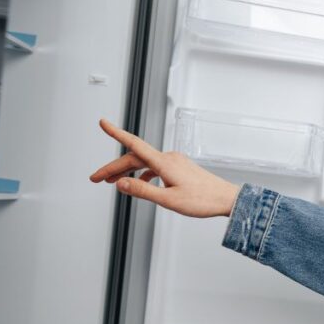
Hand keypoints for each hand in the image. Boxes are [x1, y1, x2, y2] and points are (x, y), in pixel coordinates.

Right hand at [89, 119, 239, 217]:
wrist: (226, 199)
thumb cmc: (202, 200)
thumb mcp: (168, 200)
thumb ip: (143, 190)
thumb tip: (121, 183)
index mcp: (164, 163)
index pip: (134, 144)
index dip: (116, 133)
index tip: (103, 123)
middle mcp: (168, 158)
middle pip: (134, 157)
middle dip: (113, 167)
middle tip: (96, 178)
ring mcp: (174, 162)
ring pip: (144, 162)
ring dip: (127, 171)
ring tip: (112, 182)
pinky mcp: (179, 168)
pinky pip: (155, 167)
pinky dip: (143, 174)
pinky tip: (139, 184)